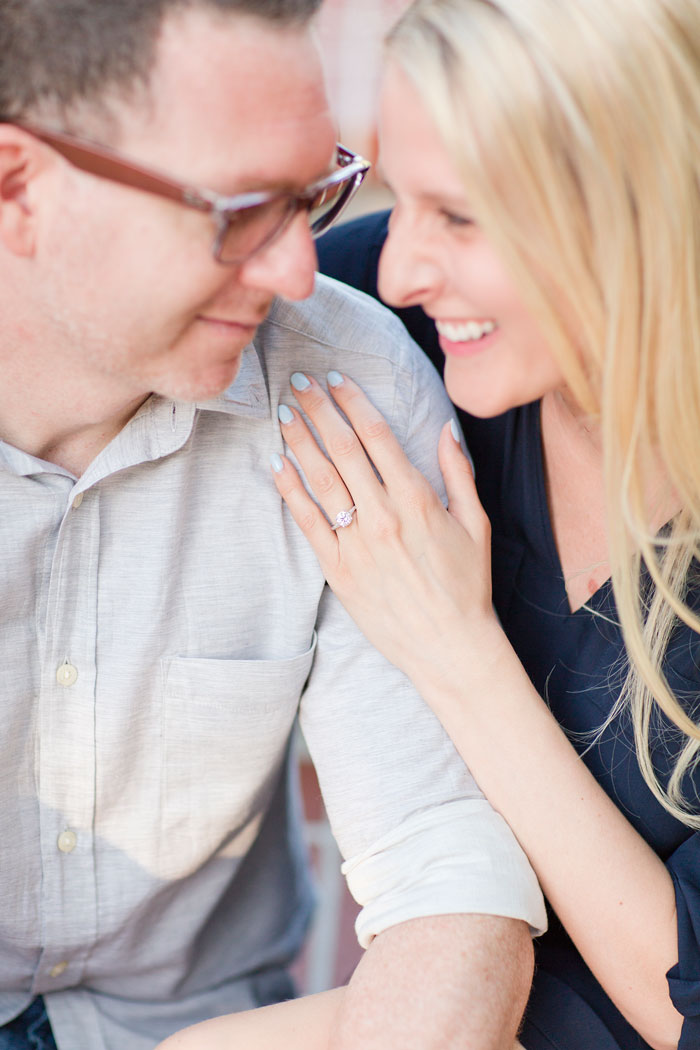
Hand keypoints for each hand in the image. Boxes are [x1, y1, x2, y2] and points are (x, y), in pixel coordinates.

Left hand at [271, 371, 498, 695]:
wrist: (450, 645)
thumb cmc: (466, 584)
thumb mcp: (476, 524)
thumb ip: (459, 474)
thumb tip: (446, 429)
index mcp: (417, 498)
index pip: (376, 435)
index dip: (353, 401)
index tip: (336, 378)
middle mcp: (383, 515)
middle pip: (342, 449)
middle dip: (318, 409)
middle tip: (299, 380)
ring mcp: (357, 543)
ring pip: (321, 480)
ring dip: (300, 441)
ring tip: (284, 412)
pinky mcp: (339, 570)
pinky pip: (308, 524)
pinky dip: (291, 492)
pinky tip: (277, 466)